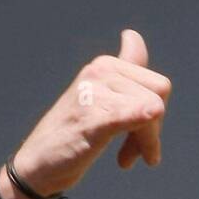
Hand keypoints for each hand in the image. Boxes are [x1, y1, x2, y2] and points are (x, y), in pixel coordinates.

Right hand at [0, 29, 171, 198]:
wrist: (38, 162)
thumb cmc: (72, 132)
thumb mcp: (100, 96)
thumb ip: (123, 70)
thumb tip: (133, 36)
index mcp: (106, 65)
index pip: (157, 85)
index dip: (156, 113)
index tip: (141, 132)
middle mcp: (100, 71)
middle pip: (159, 96)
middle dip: (154, 129)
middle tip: (135, 153)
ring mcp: (94, 93)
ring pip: (152, 110)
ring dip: (146, 143)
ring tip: (125, 159)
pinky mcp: (90, 119)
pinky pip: (124, 115)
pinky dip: (138, 121)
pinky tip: (144, 147)